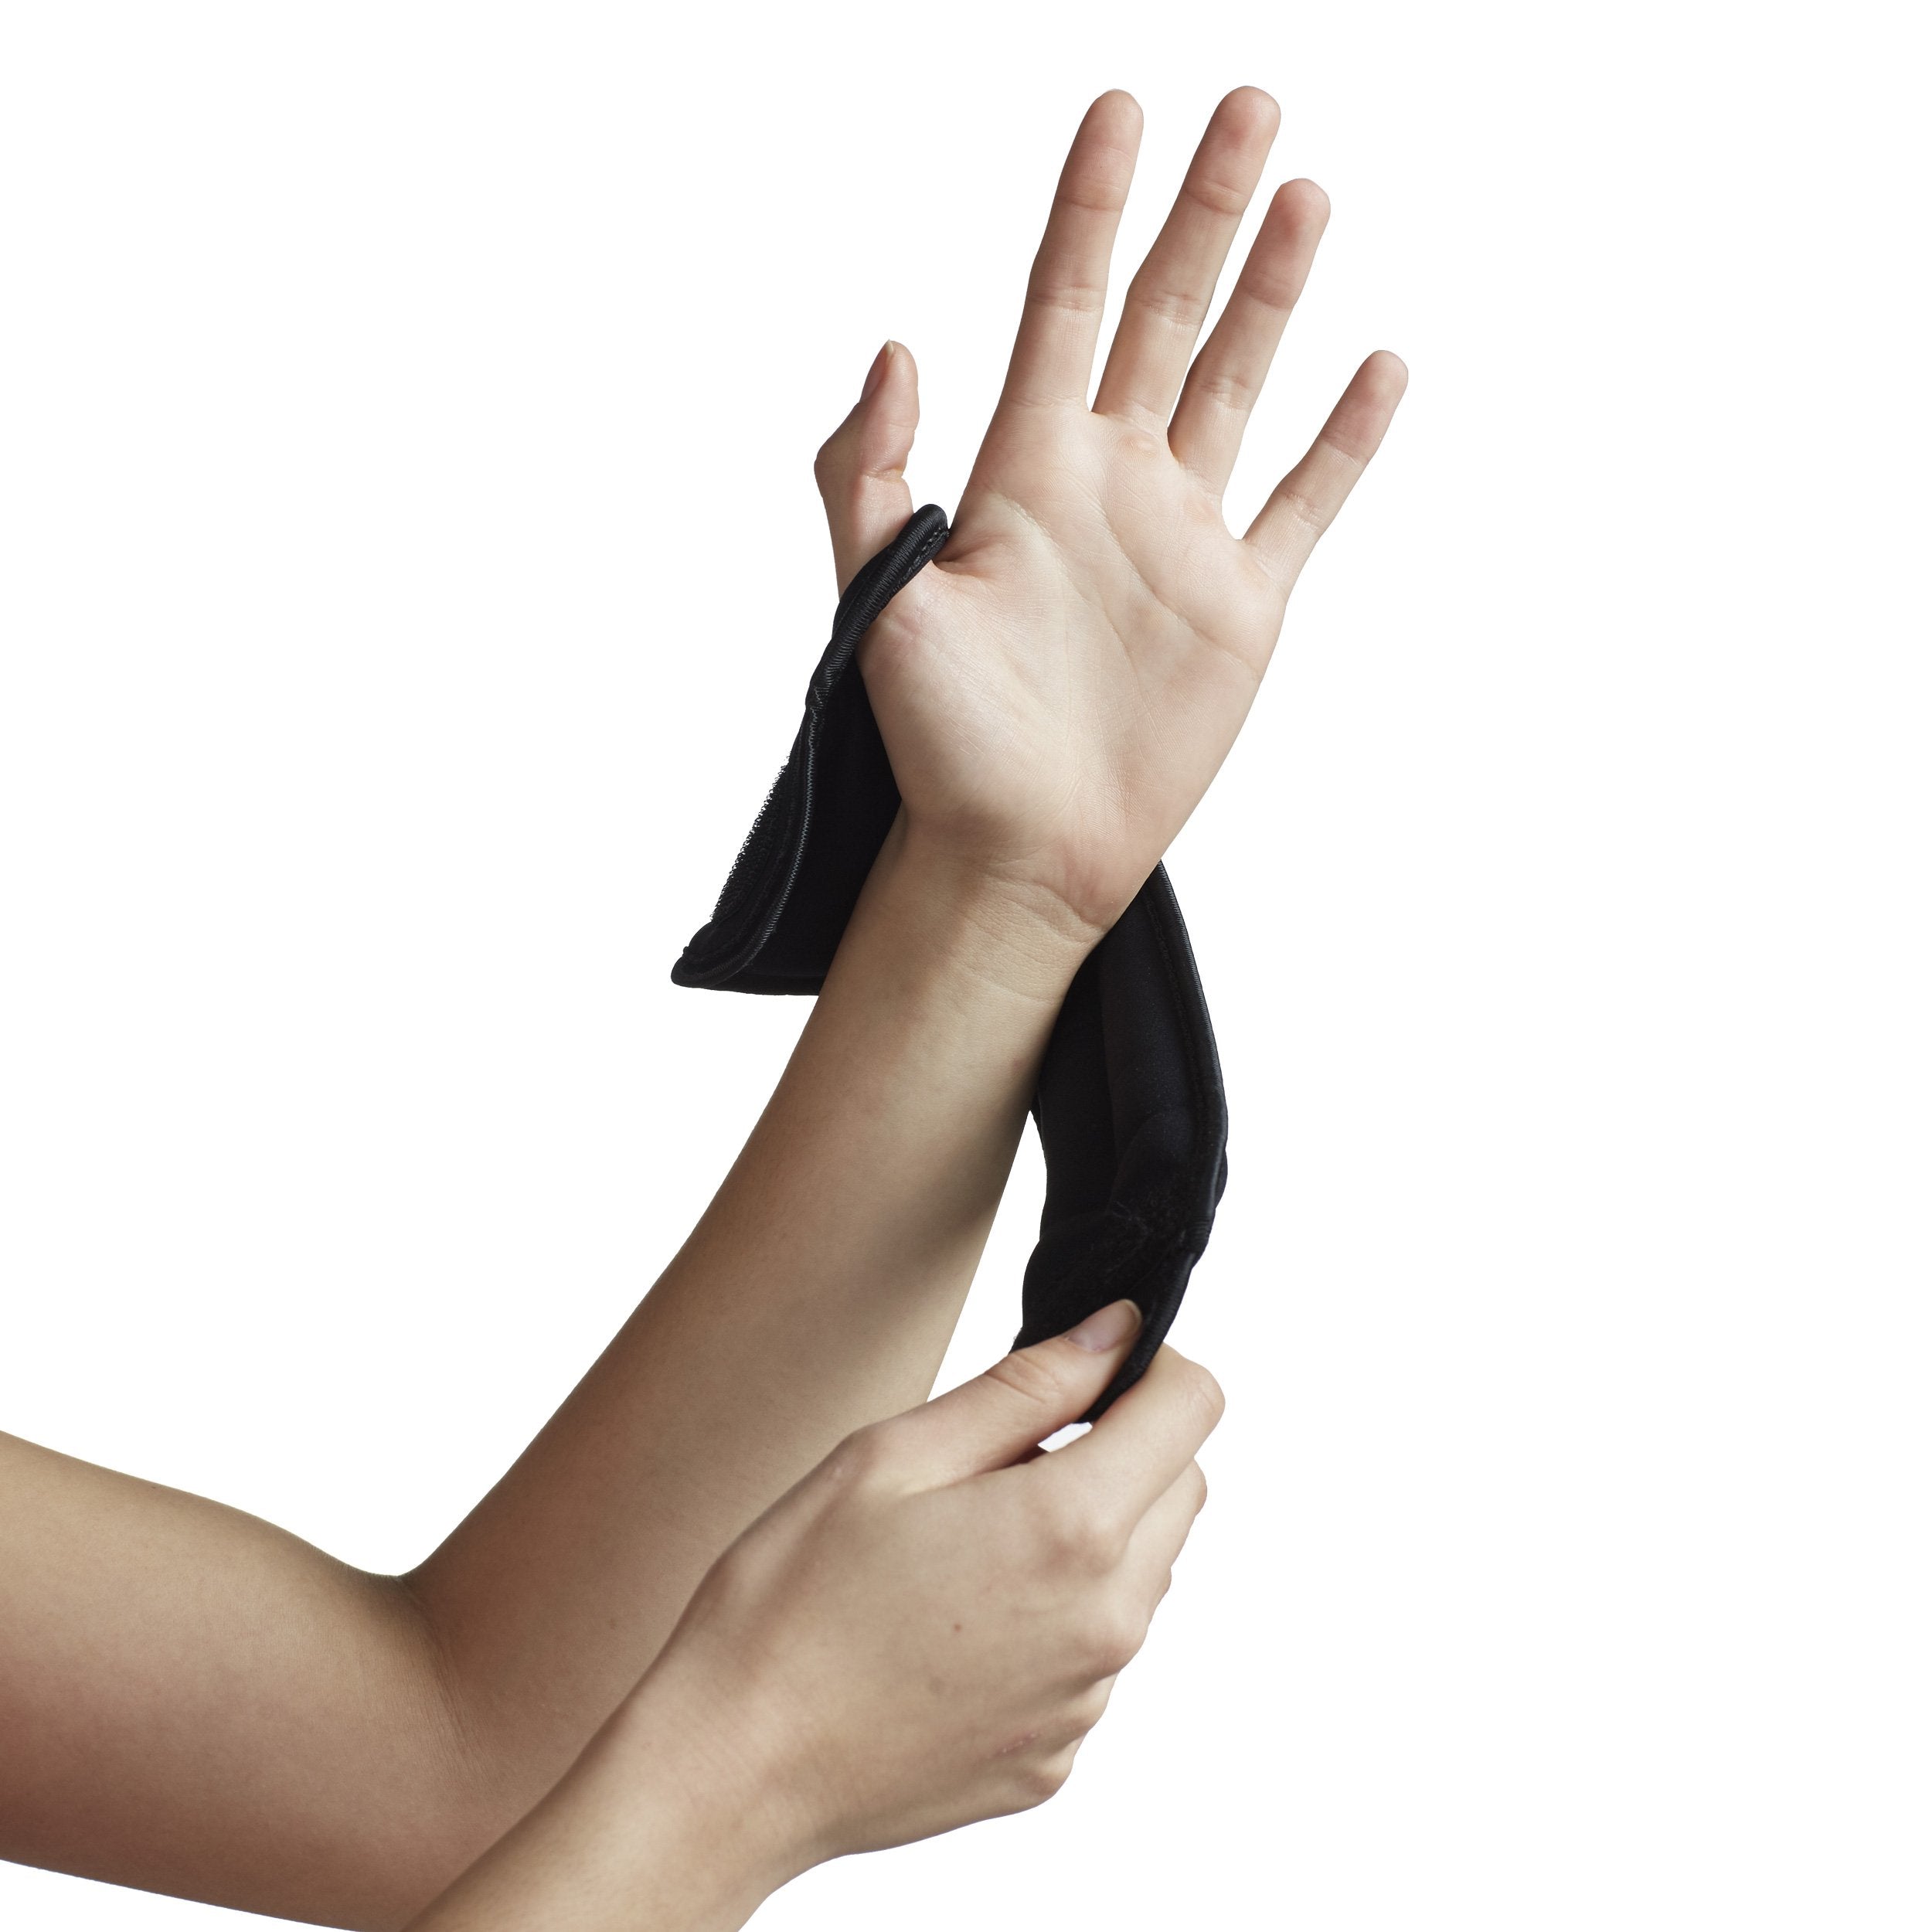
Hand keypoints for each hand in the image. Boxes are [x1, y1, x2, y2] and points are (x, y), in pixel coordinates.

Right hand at [626, 1298, 1221, 1870]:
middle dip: (1124, 1449)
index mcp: (1072, 1527)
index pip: (1194, 1407)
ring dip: (1089, 1538)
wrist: (733, 1769)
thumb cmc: (792, 1599)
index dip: (1152, 1367)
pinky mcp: (1057, 1758)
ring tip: (965, 1546)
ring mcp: (1086, 1701)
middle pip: (1181, 1490)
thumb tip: (1116, 1332)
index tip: (1091, 1371)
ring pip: (1141, 1575)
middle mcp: (1107, 1621)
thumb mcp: (895, 1452)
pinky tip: (953, 1624)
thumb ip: (1027, 1386)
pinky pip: (1092, 1658)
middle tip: (1008, 1456)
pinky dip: (1053, 1621)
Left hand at [812, 86, 1407, 939]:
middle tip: (1246, 104)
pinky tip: (1378, 366)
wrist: (1016, 850)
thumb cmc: (936, 741)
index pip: (1063, 303)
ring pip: (1239, 383)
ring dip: (1273, 291)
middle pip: (1164, 314)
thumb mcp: (873, 601)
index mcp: (1025, 468)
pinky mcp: (1244, 605)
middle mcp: (1110, 482)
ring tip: (1304, 192)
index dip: (1090, 207)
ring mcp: (1183, 538)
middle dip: (1203, 209)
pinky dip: (1346, 440)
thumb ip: (867, 474)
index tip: (1117, 109)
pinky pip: (1308, 502)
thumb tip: (896, 348)